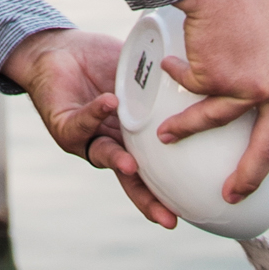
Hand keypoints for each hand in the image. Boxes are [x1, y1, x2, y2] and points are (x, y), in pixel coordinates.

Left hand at [3, 27, 179, 228]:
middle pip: (132, 180)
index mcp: (132, 140)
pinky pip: (81, 122)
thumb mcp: (141, 77)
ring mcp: (87, 137)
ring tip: (131, 166)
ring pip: (103, 155)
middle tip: (168, 218)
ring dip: (118, 161)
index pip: (153, 172)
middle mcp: (111, 144)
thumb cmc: (102, 65)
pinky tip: (111, 103)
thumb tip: (207, 77)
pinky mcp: (63, 122)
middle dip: (148, 200)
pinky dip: (95, 113)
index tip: (191, 212)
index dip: (169, 193)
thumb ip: (166, 84)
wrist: (61, 51)